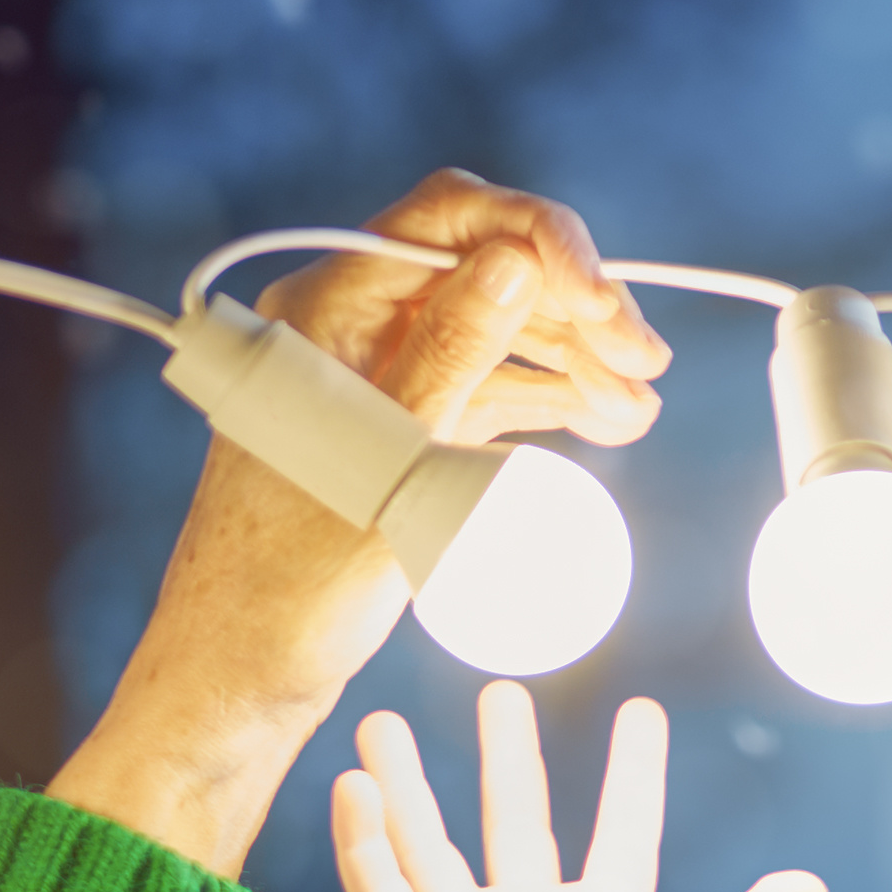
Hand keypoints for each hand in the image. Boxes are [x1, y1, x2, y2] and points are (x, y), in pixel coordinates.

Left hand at [45, 170, 668, 877]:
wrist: (245, 675)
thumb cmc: (292, 583)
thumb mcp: (388, 465)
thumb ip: (451, 357)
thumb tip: (515, 261)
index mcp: (325, 306)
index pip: (447, 216)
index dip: (542, 238)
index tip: (606, 300)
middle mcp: (347, 323)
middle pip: (483, 269)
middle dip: (574, 306)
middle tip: (645, 360)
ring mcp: (375, 374)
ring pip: (494, 331)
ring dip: (573, 356)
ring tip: (638, 406)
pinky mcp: (396, 428)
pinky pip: (484, 387)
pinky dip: (545, 397)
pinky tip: (604, 419)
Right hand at [336, 682, 825, 891]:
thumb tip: (810, 883)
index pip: (622, 829)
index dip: (632, 773)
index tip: (640, 713)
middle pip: (516, 817)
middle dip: (508, 754)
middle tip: (500, 688)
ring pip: (432, 840)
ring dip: (409, 783)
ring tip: (384, 724)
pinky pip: (384, 889)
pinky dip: (364, 840)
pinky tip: (353, 788)